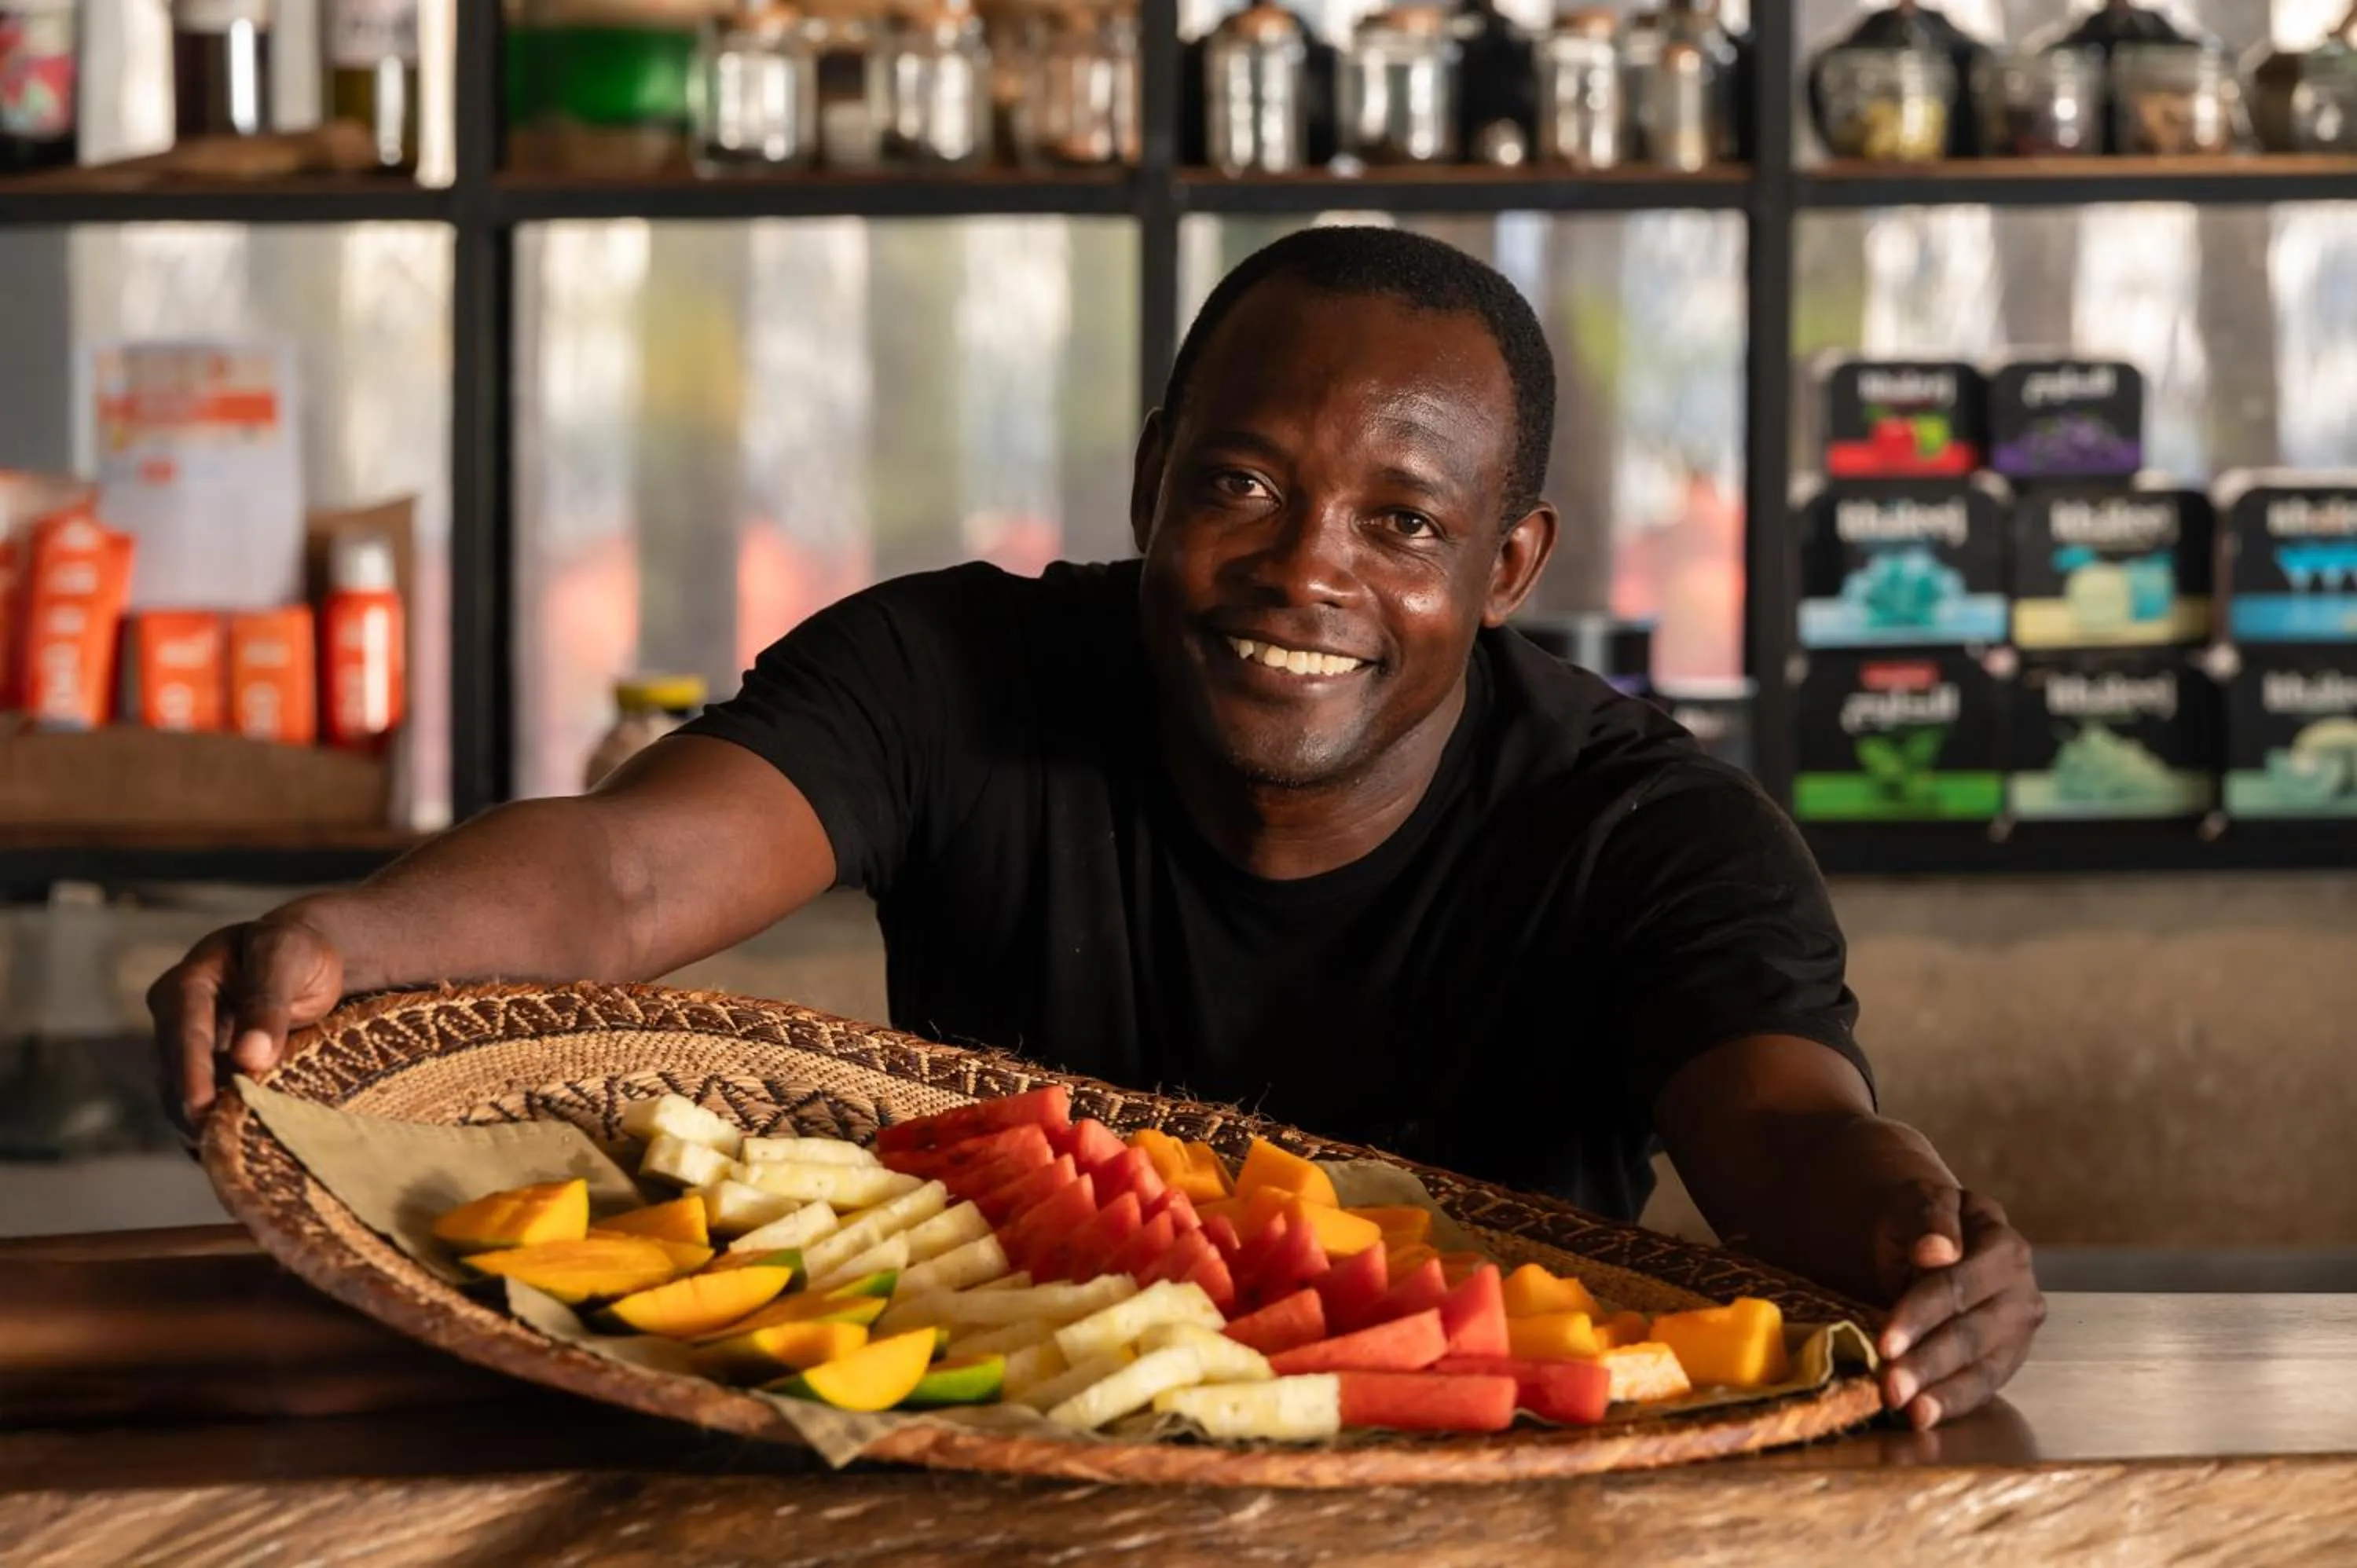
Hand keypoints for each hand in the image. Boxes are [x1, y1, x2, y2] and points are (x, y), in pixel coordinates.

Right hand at [150, 913, 345, 1132]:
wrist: (303, 959)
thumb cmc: (295, 952)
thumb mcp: (285, 960)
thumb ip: (269, 1003)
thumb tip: (250, 1058)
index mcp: (186, 984)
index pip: (183, 1033)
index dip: (191, 1072)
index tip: (200, 1108)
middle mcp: (175, 1020)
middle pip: (173, 1071)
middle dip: (191, 1108)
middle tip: (218, 1144)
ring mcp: (186, 1049)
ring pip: (181, 1094)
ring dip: (203, 1123)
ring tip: (231, 1153)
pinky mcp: (204, 1073)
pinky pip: (201, 1104)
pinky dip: (216, 1126)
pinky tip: (237, 1152)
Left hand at [1873, 1184, 2043, 1428]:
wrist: (1927, 1238)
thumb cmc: (1919, 1220)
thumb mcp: (1918, 1203)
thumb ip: (1929, 1220)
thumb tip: (1939, 1250)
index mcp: (2003, 1245)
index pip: (1958, 1285)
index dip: (1920, 1314)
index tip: (1885, 1343)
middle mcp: (2022, 1289)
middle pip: (1971, 1331)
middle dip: (1928, 1363)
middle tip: (1890, 1388)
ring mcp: (2020, 1328)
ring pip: (1983, 1366)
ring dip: (1943, 1392)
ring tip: (1909, 1412)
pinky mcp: (2009, 1357)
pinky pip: (1985, 1384)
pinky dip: (1954, 1402)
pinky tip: (1925, 1417)